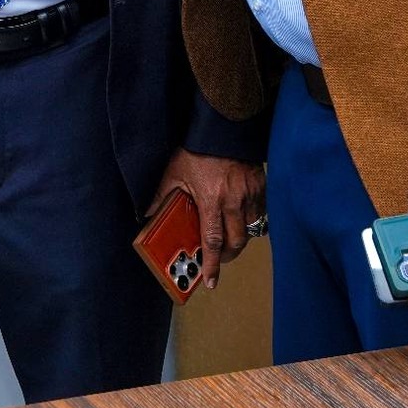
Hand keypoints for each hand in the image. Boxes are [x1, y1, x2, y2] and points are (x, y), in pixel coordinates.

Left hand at [150, 149, 265, 289]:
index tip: (211, 281)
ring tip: (230, 236)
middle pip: (236, 241)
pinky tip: (242, 215)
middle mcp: (234, 201)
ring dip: (241, 236)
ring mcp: (251, 193)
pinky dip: (253, 218)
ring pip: (252, 228)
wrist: (223, 125)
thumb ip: (161, 195)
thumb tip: (146, 213)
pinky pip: (261, 211)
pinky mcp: (261, 185)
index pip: (212, 241)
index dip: (212, 264)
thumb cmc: (196, 149)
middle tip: (219, 258)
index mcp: (211, 200)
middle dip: (228, 254)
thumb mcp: (174, 171)